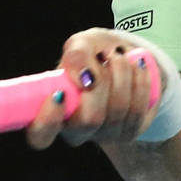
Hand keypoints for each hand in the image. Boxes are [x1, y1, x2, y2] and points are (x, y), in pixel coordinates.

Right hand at [24, 27, 161, 149]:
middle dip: (102, 81)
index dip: (47, 121)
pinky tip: (137, 69)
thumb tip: (84, 77)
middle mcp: (75, 130)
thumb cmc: (93, 54)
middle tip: (105, 57)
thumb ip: (76, 56)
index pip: (41, 135)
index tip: (59, 93)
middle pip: (88, 120)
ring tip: (120, 58)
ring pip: (117, 111)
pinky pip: (138, 110)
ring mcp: (103, 135)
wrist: (125, 57)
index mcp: (52, 113)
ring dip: (123, 75)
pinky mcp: (128, 132)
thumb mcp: (81, 45)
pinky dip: (140, 82)